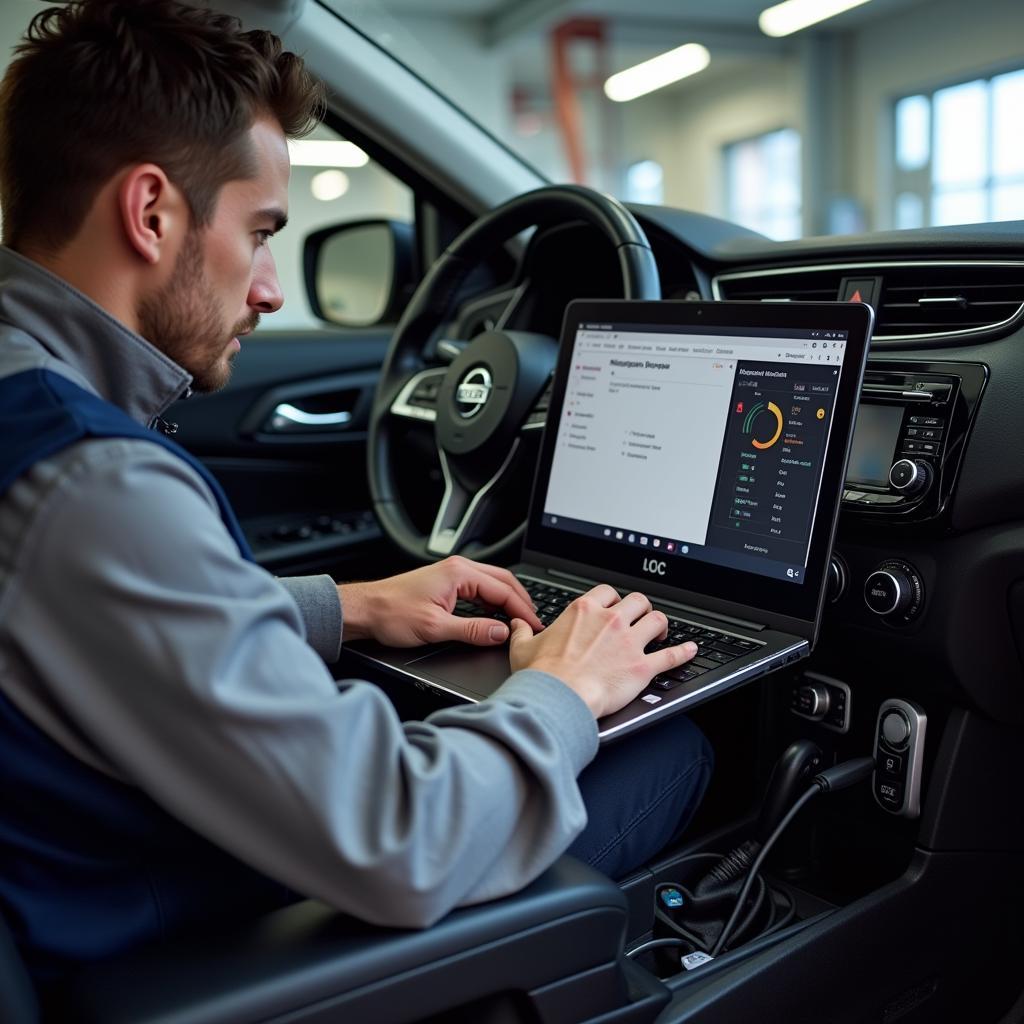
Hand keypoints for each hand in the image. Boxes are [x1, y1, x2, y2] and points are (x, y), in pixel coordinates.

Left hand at [339, 556, 542, 646]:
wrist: (366, 610)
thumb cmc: (391, 613)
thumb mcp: (434, 628)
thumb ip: (472, 630)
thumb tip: (502, 633)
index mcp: (459, 573)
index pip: (503, 590)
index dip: (522, 610)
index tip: (534, 626)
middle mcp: (458, 569)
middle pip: (503, 581)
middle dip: (521, 602)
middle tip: (534, 623)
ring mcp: (452, 574)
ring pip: (492, 584)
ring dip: (508, 601)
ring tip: (520, 620)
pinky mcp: (446, 583)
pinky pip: (479, 589)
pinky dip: (493, 601)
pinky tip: (496, 616)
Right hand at [508, 585, 697, 719]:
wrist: (557, 698)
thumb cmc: (540, 675)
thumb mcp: (522, 647)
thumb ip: (521, 632)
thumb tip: (516, 624)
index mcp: (583, 611)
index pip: (607, 592)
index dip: (612, 599)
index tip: (612, 608)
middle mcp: (610, 621)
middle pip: (637, 601)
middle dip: (641, 608)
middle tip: (639, 618)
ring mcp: (629, 643)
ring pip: (657, 620)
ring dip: (660, 624)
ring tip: (660, 631)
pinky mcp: (642, 667)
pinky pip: (671, 656)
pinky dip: (683, 652)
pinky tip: (690, 650)